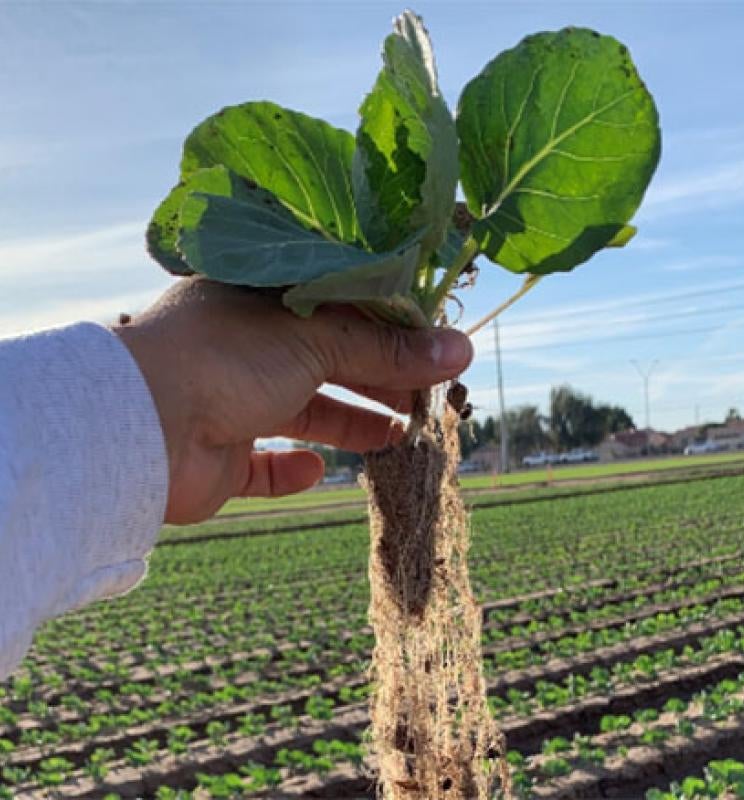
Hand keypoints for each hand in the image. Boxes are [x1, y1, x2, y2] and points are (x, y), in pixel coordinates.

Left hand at [113, 278, 472, 523]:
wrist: (142, 426)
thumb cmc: (226, 357)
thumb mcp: (318, 339)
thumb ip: (388, 348)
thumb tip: (461, 350)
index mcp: (258, 301)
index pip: (337, 308)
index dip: (387, 326)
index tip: (433, 344)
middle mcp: (243, 348)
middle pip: (327, 362)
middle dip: (379, 378)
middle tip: (431, 395)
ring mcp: (228, 402)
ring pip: (303, 412)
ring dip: (350, 424)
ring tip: (402, 434)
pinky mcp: (219, 456)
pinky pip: (262, 465)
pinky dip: (291, 470)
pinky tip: (317, 470)